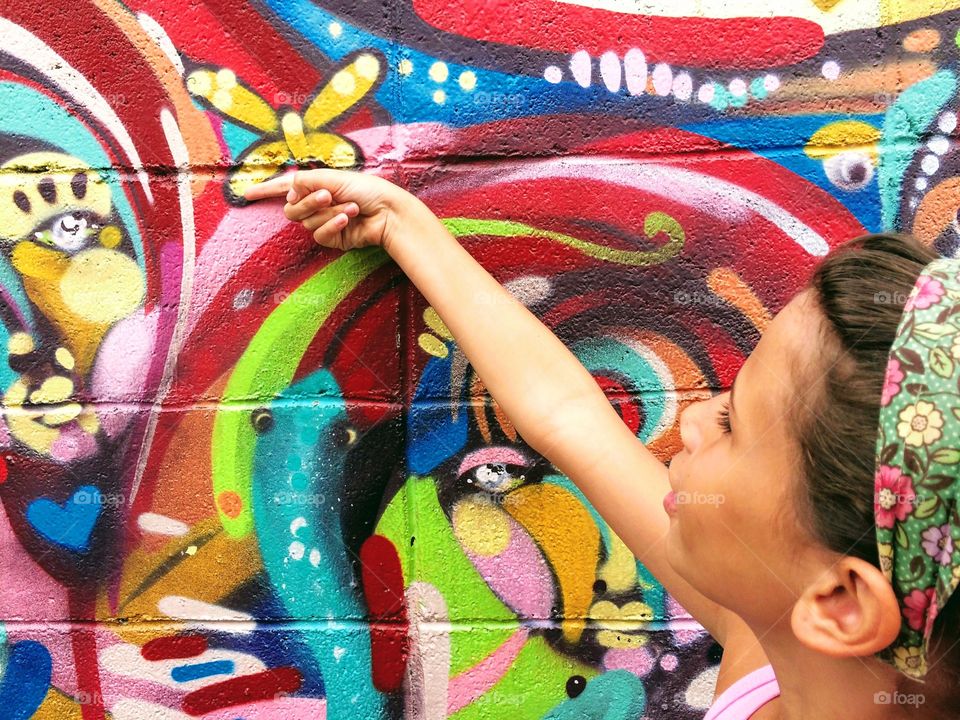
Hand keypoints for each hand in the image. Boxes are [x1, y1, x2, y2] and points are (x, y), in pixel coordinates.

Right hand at [243, 167, 402, 250]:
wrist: (387, 212)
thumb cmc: (365, 189)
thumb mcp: (332, 177)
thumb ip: (306, 181)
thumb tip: (288, 192)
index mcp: (315, 185)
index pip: (284, 188)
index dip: (265, 191)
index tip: (246, 194)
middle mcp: (315, 204)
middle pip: (291, 210)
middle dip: (309, 202)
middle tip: (329, 195)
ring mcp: (322, 222)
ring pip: (306, 223)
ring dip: (328, 212)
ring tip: (350, 206)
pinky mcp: (332, 238)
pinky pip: (319, 234)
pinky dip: (333, 225)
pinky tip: (348, 218)